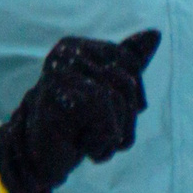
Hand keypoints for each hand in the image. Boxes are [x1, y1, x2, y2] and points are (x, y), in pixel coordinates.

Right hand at [0, 29, 159, 192]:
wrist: (37, 159)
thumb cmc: (75, 125)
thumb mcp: (108, 94)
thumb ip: (128, 62)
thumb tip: (155, 33)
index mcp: (76, 47)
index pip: (128, 63)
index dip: (135, 96)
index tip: (117, 117)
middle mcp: (64, 53)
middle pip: (125, 81)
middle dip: (127, 119)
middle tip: (107, 137)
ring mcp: (57, 73)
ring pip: (115, 98)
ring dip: (115, 134)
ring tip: (93, 143)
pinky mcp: (54, 96)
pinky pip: (101, 112)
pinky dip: (102, 139)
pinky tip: (85, 147)